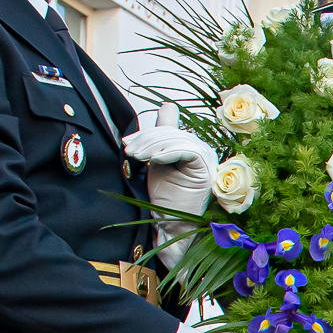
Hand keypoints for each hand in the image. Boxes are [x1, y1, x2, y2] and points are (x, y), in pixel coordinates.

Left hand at [121, 106, 214, 262]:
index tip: (127, 144)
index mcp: (189, 148)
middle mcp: (200, 151)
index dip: (147, 132)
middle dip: (146, 139)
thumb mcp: (157, 163)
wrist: (171, 226)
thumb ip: (161, 139)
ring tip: (137, 158)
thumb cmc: (165, 201)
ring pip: (177, 139)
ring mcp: (205, 159)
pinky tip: (154, 161)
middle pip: (171, 133)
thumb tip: (167, 106)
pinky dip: (168, 152)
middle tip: (129, 151)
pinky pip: (187, 150)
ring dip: (152, 146)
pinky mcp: (206, 167)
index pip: (169, 128)